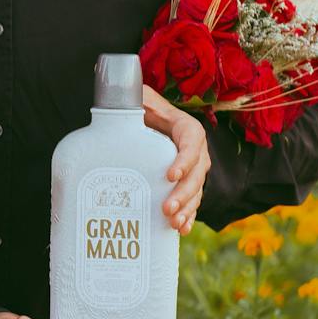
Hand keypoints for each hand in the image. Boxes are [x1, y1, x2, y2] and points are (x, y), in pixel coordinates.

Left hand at [142, 84, 209, 233]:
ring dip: (187, 209)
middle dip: (183, 194)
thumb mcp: (141, 99)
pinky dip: (189, 216)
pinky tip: (181, 229)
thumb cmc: (144, 109)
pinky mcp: (188, 184)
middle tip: (167, 209)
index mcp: (187, 129)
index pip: (191, 145)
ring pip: (196, 192)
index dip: (184, 161)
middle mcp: (197, 151)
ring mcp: (194, 170)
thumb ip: (135, 96)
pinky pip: (193, 202)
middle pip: (195, 175)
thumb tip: (120, 89)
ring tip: (174, 223)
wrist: (151, 122)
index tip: (169, 175)